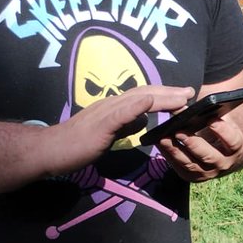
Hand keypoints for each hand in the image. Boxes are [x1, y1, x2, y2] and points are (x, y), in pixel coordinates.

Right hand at [44, 85, 193, 174]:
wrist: (50, 151)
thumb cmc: (76, 145)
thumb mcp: (109, 133)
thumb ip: (125, 125)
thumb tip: (143, 120)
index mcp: (114, 108)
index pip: (144, 96)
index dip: (165, 94)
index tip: (184, 96)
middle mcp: (111, 104)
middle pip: (145, 92)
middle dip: (170, 92)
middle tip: (192, 92)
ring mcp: (105, 112)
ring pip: (138, 99)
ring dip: (162, 96)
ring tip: (182, 96)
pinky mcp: (100, 124)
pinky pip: (120, 113)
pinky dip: (136, 106)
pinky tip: (149, 102)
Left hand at [157, 111, 242, 181]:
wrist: (220, 152)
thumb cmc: (218, 128)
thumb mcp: (218, 118)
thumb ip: (208, 110)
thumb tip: (184, 103)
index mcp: (235, 147)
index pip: (232, 141)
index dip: (223, 131)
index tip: (212, 119)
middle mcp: (224, 163)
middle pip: (209, 156)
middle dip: (193, 143)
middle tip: (179, 130)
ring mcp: (208, 172)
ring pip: (191, 164)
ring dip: (176, 150)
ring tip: (163, 137)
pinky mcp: (193, 177)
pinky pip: (180, 167)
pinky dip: (169, 156)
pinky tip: (160, 143)